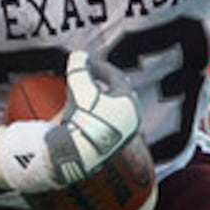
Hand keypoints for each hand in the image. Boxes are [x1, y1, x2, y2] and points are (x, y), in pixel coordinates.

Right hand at [0, 51, 139, 193]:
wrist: (77, 154)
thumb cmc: (81, 117)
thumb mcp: (78, 85)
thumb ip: (79, 65)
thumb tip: (79, 55)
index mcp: (129, 103)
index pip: (116, 77)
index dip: (98, 67)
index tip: (84, 62)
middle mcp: (131, 120)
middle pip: (116, 94)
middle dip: (100, 83)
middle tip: (86, 76)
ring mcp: (123, 136)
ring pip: (112, 110)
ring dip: (97, 99)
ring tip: (80, 94)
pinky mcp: (111, 148)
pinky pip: (105, 125)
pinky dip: (95, 115)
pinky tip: (80, 114)